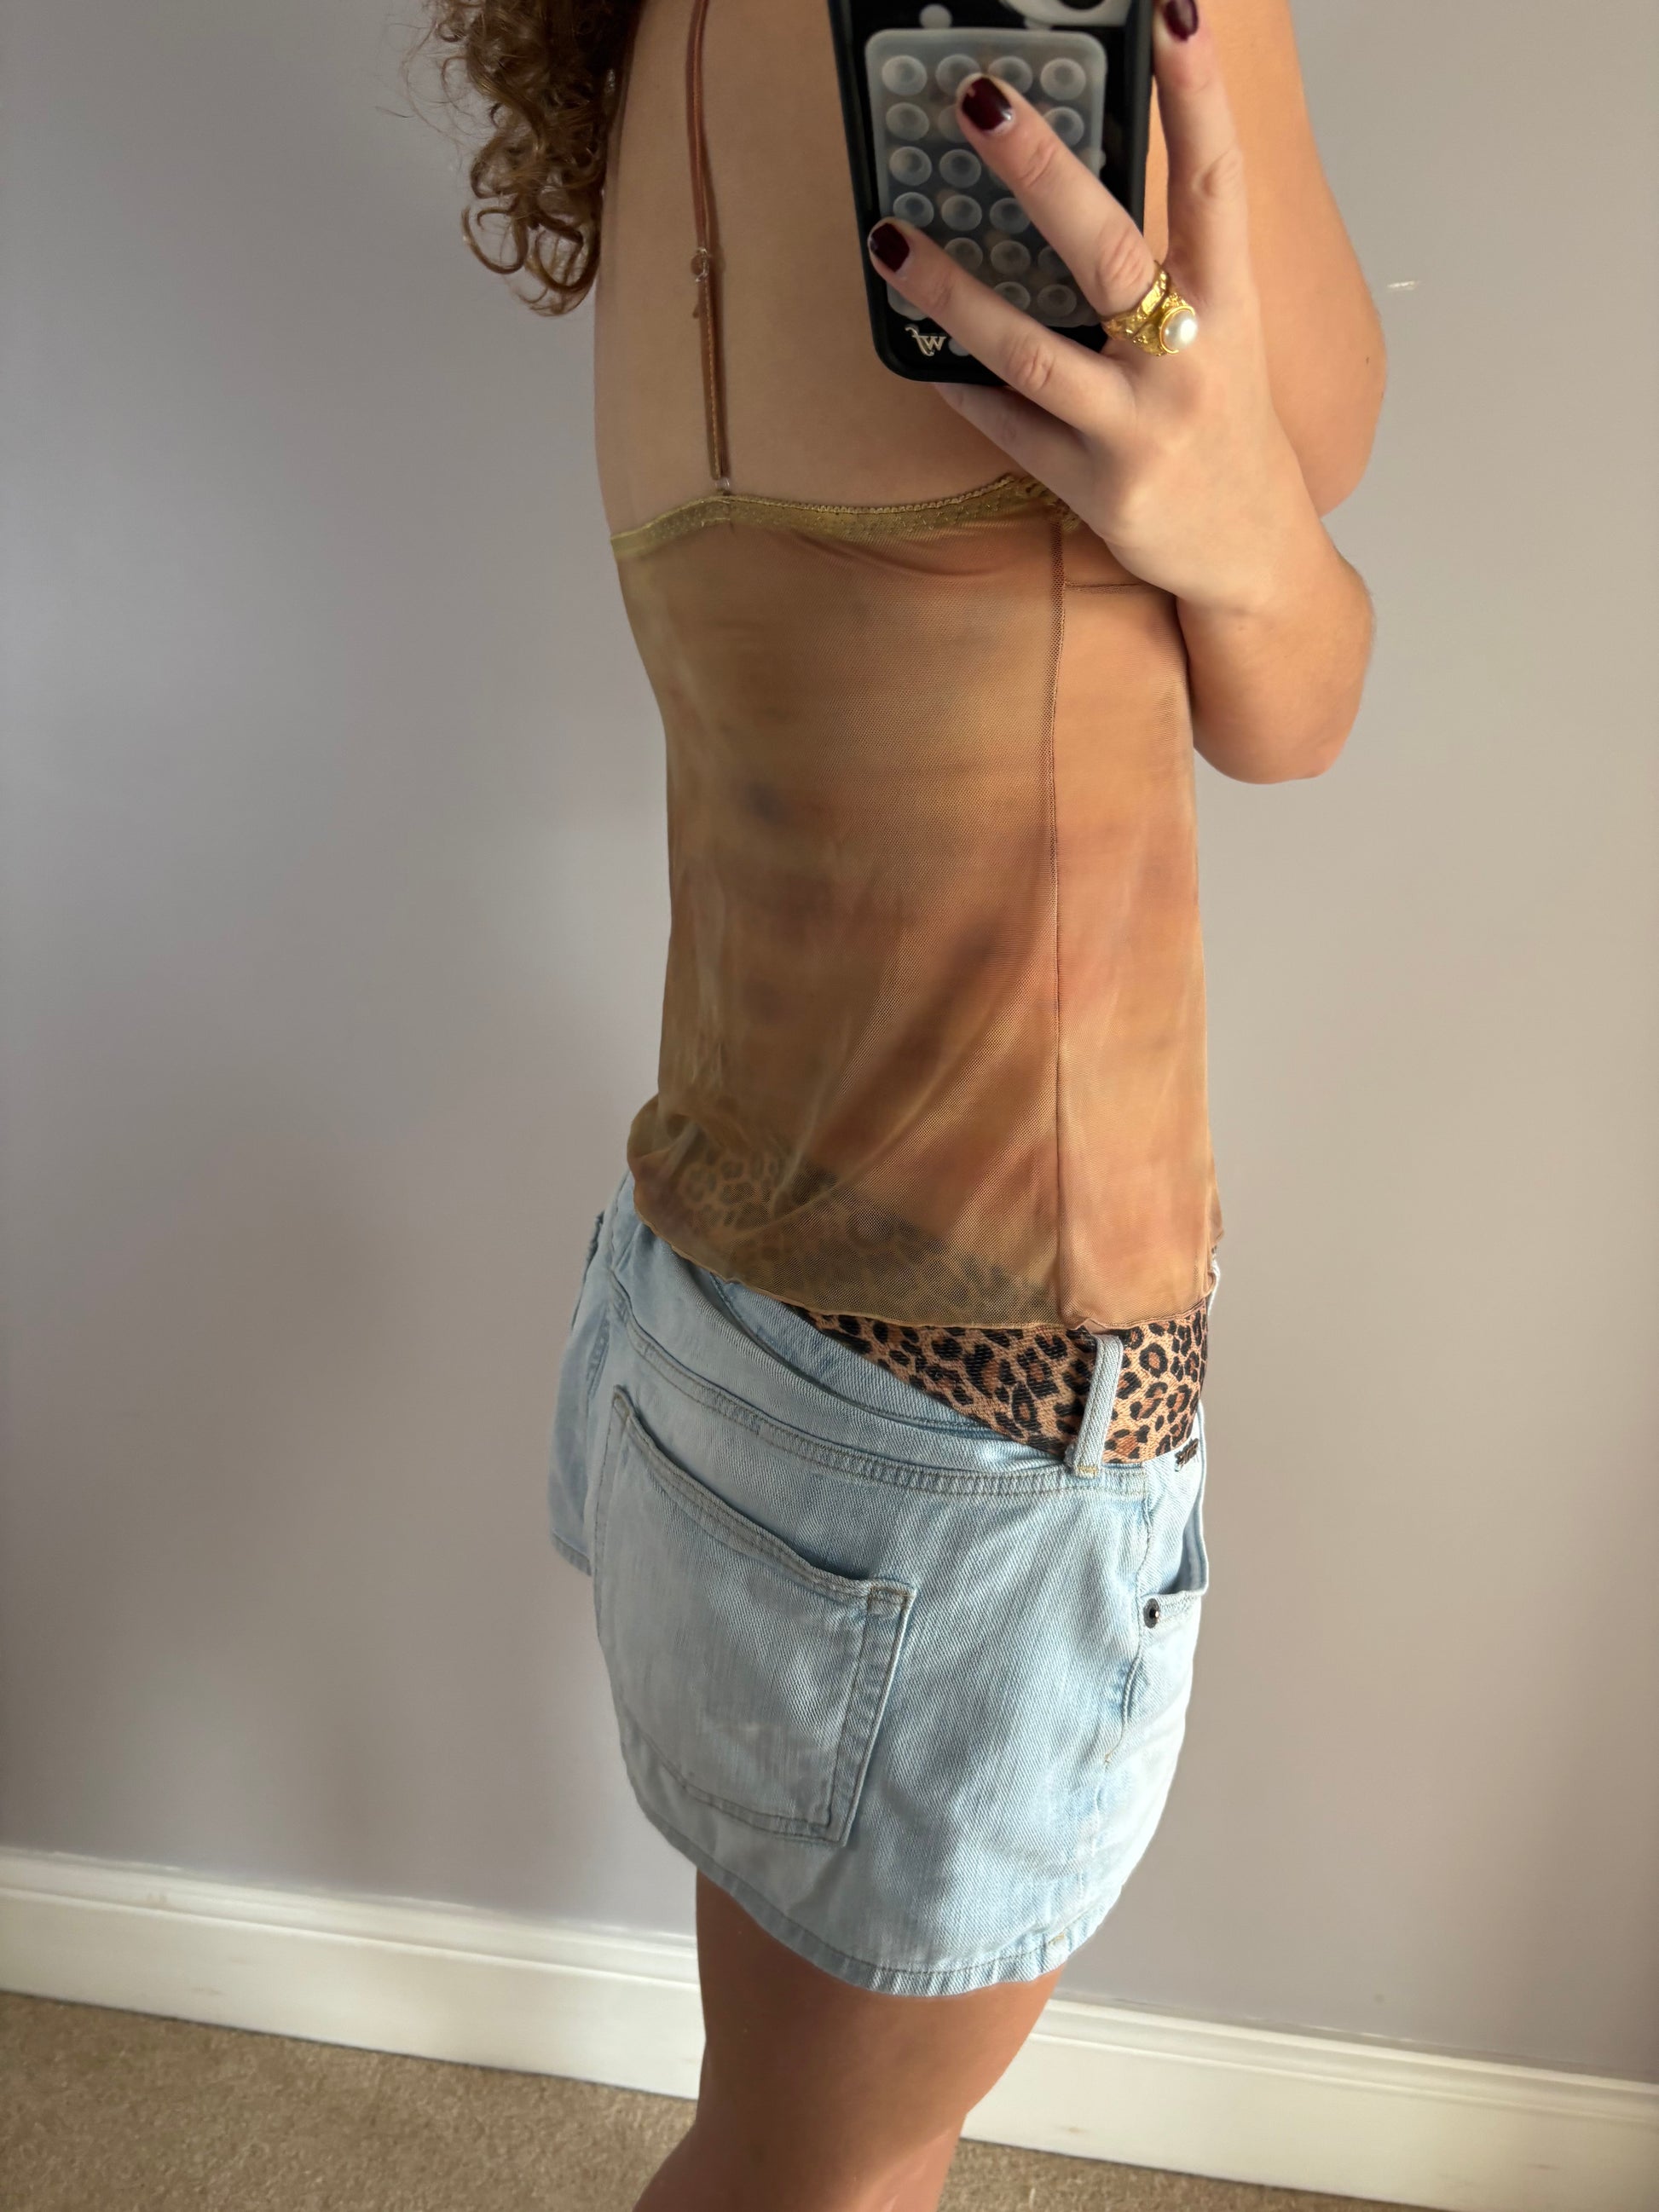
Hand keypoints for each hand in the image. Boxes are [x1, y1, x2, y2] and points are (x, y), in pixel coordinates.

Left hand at [865, 0, 1319, 619]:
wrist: (1253, 553)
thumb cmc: (1222, 426)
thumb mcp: (1218, 335)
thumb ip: (1165, 269)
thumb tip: (1067, 189)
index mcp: (1228, 305)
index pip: (1214, 181)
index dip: (1196, 95)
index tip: (1176, 11)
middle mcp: (1188, 361)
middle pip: (1107, 251)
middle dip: (1042, 171)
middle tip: (978, 102)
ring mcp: (1139, 431)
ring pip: (1030, 352)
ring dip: (950, 292)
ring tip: (888, 239)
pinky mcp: (1096, 489)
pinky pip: (1008, 427)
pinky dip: (959, 386)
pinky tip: (915, 350)